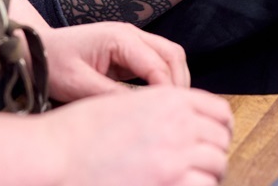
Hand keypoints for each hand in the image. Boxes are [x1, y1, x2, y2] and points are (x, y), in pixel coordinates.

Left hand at [42, 22, 189, 102]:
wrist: (36, 49)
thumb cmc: (54, 64)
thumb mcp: (78, 84)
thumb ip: (111, 96)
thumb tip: (142, 111)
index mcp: (120, 38)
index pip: (158, 63)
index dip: (167, 90)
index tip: (166, 115)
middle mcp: (131, 34)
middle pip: (173, 54)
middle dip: (178, 83)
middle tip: (173, 114)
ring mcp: (132, 41)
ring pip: (169, 57)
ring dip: (174, 81)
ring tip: (167, 109)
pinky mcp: (129, 52)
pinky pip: (157, 63)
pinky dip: (163, 80)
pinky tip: (156, 102)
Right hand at [48, 87, 232, 185]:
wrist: (56, 155)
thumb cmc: (80, 131)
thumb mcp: (124, 103)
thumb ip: (158, 109)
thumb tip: (181, 123)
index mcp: (168, 99)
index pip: (219, 110)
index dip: (220, 126)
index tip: (213, 137)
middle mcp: (178, 124)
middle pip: (221, 138)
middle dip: (213, 150)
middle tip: (199, 163)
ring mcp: (175, 156)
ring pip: (217, 165)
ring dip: (207, 173)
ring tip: (189, 179)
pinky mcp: (168, 183)